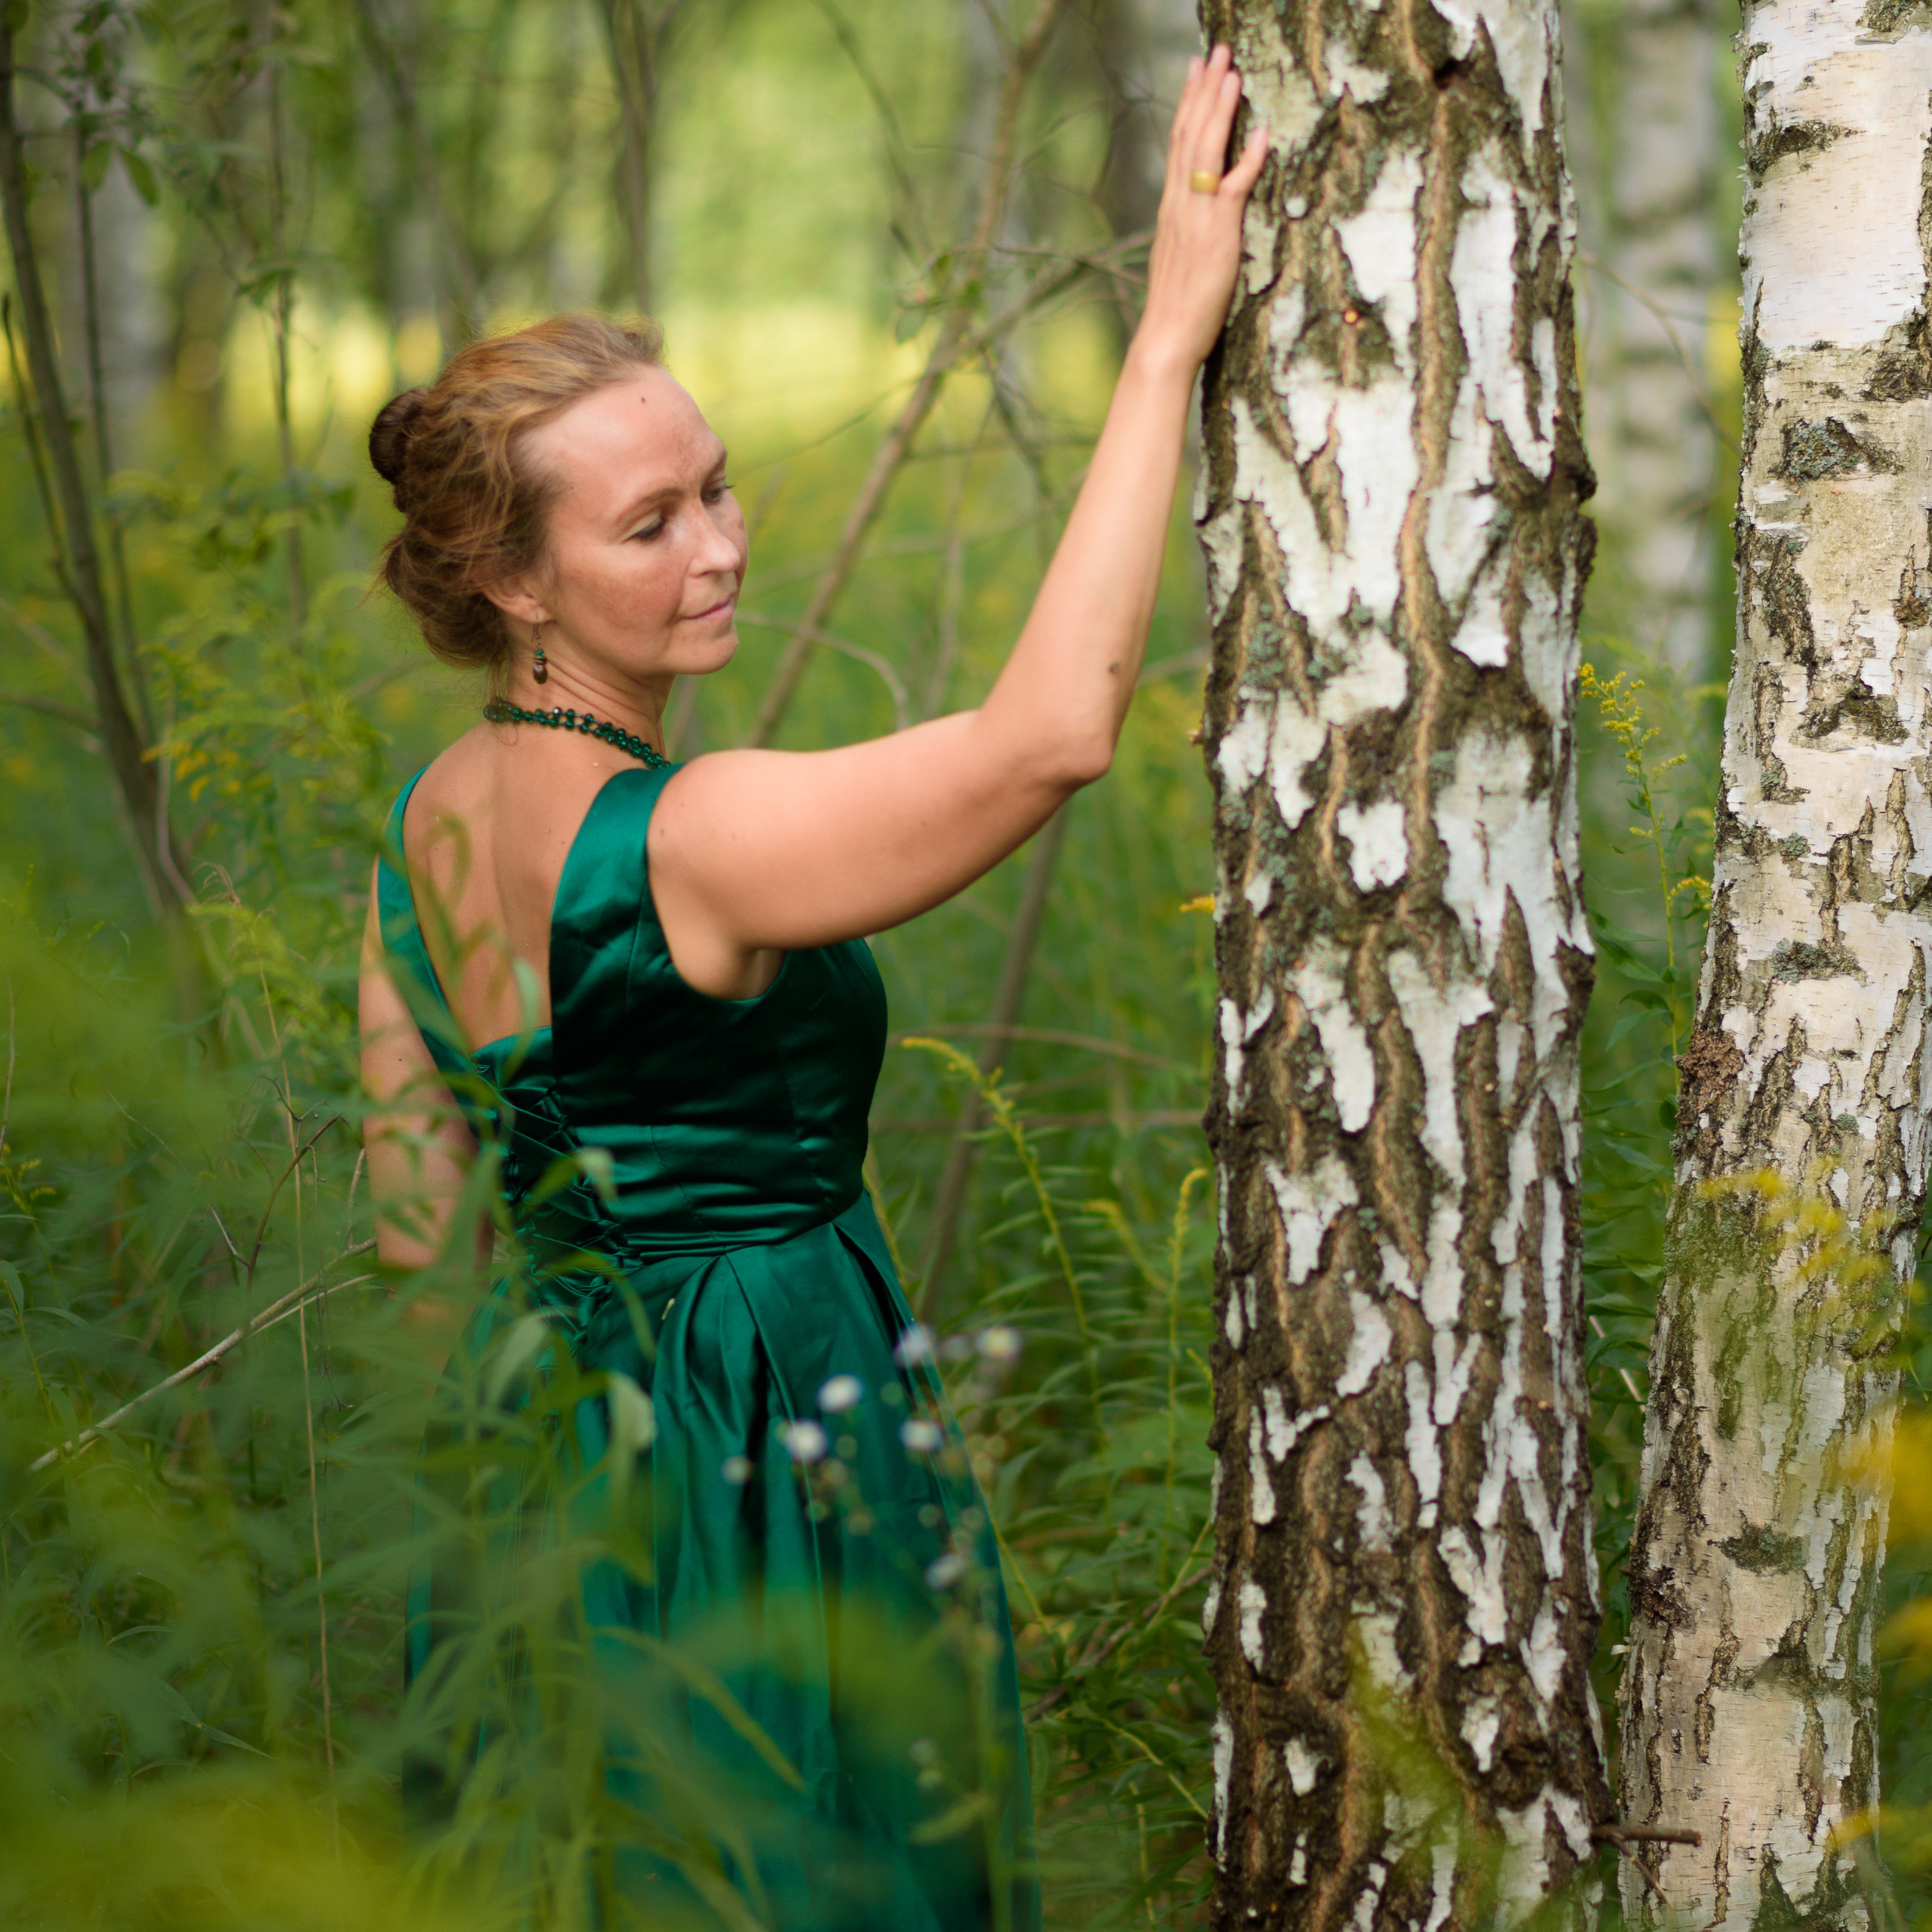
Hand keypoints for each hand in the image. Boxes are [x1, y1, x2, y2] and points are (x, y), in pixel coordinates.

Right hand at [1135, 44, 1268, 371]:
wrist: (1166, 338)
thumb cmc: (1177, 309)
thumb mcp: (1181, 259)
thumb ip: (1192, 229)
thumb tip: (1203, 212)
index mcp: (1171, 208)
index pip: (1178, 144)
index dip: (1188, 104)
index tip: (1196, 70)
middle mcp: (1179, 205)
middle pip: (1189, 135)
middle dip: (1204, 91)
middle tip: (1216, 52)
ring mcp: (1196, 217)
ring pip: (1205, 151)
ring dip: (1220, 109)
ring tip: (1231, 71)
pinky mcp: (1217, 235)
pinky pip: (1233, 188)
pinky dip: (1246, 159)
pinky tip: (1259, 133)